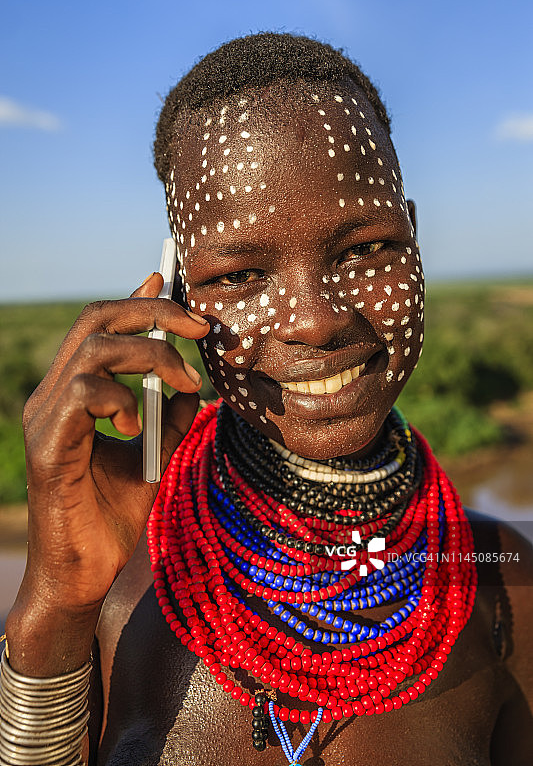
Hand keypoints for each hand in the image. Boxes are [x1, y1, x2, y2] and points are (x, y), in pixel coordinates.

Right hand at [7, 273, 208, 672]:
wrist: (84, 574)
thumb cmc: (111, 517)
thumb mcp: (154, 456)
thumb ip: (170, 418)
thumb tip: (195, 386)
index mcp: (75, 394)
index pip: (101, 327)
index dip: (136, 298)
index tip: (169, 279)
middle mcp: (55, 396)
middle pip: (96, 321)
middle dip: (152, 311)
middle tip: (199, 326)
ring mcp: (47, 417)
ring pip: (93, 349)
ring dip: (149, 356)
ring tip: (184, 383)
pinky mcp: (49, 444)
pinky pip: (82, 393)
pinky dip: (120, 398)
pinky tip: (137, 426)